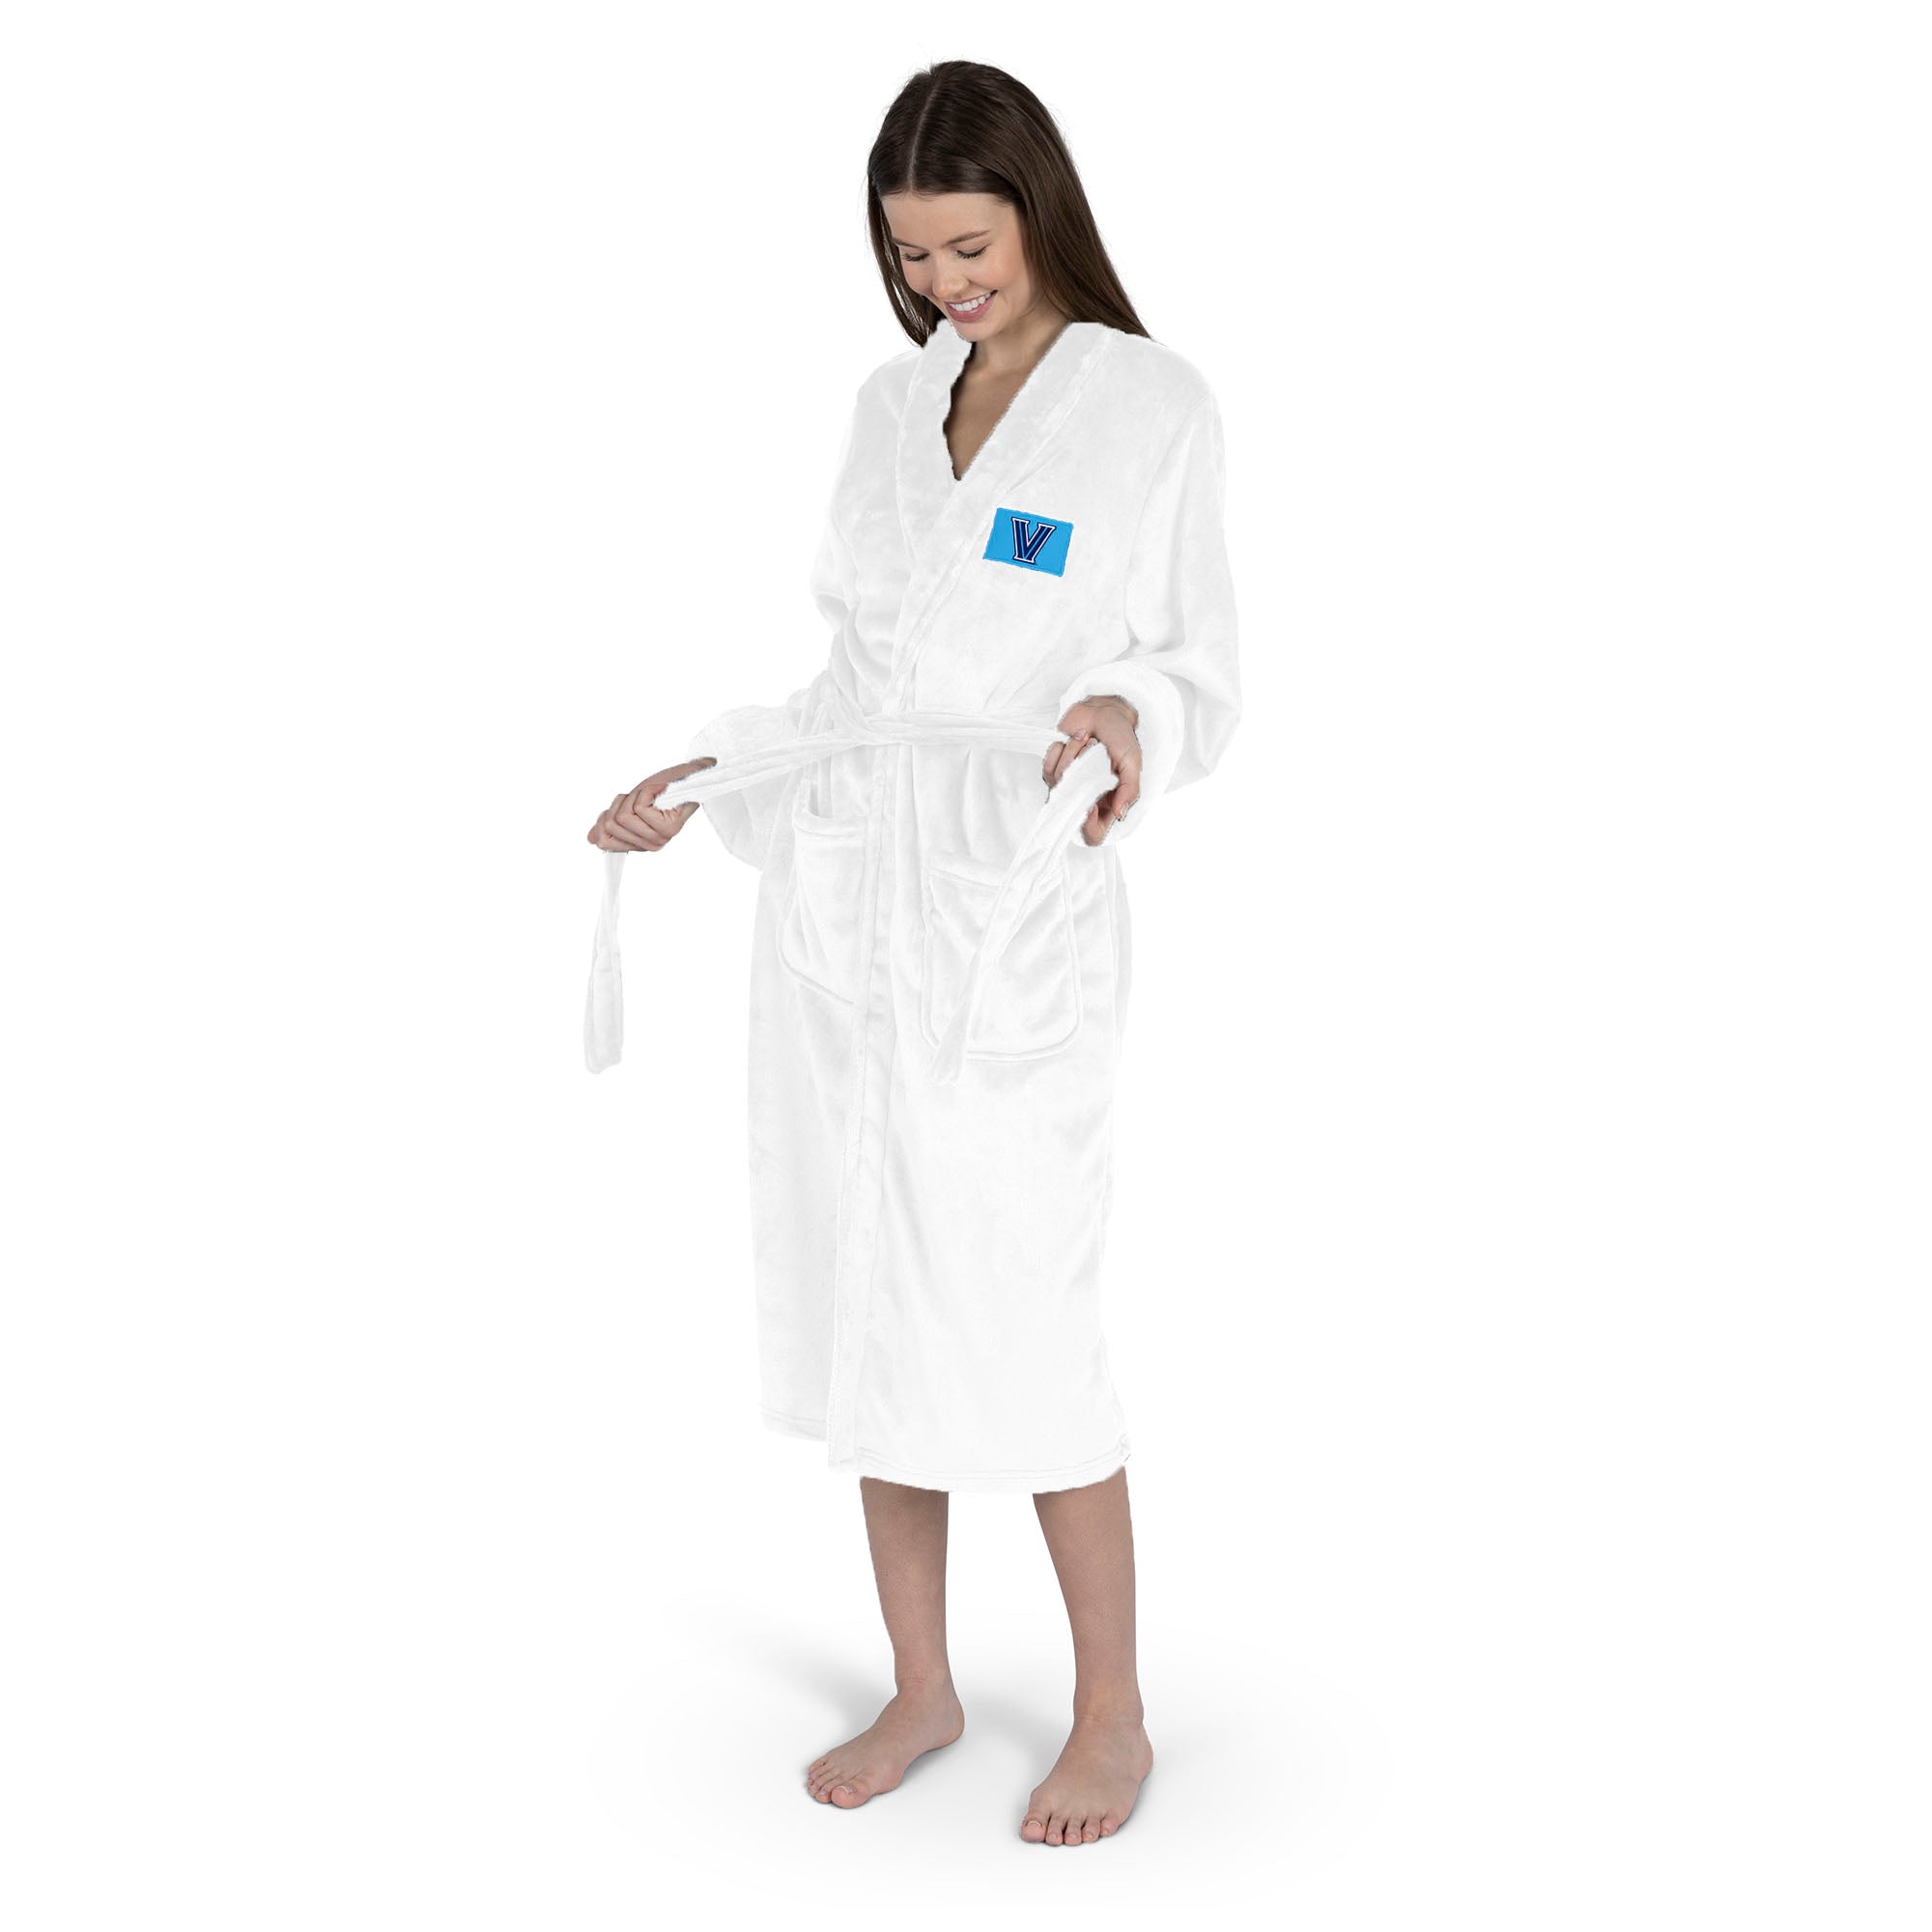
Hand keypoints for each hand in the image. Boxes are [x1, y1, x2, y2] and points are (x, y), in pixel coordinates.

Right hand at [586, 756, 716, 851]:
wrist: (689, 778)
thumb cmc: (661, 791)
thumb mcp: (629, 806)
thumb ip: (612, 824)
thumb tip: (591, 838)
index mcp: (639, 843)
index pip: (604, 841)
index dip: (603, 818)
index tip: (615, 807)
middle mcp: (650, 845)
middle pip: (611, 825)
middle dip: (619, 804)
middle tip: (638, 798)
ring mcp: (659, 838)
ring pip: (623, 817)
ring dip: (632, 797)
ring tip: (649, 796)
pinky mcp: (668, 829)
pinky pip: (639, 808)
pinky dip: (646, 792)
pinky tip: (658, 792)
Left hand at [1043, 695, 1139, 845]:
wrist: (1104, 711)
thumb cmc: (1120, 738)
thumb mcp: (1132, 763)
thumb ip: (1130, 789)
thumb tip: (1120, 813)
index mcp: (1107, 804)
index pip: (1093, 834)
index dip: (1088, 827)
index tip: (1090, 806)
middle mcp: (1084, 798)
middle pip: (1069, 809)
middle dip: (1080, 775)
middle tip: (1093, 751)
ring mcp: (1066, 785)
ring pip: (1057, 783)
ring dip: (1074, 754)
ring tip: (1089, 740)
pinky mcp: (1052, 769)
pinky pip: (1047, 767)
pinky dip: (1061, 749)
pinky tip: (1075, 739)